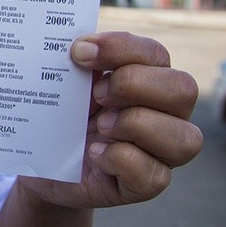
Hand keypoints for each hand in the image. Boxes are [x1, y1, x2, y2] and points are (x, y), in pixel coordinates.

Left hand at [18, 31, 203, 208]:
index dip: (120, 48)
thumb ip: (75, 61)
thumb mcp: (65, 84)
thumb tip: (69, 41)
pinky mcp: (143, 185)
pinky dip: (123, 160)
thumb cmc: (60, 115)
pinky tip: (94, 153)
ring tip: (100, 125)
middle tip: (96, 93)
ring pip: (185, 138)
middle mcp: (164, 113)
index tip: (78, 52)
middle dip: (135, 84)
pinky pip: (155, 176)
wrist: (40, 161)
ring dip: (137, 124)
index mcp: (147, 78)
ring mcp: (159, 152)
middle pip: (183, 89)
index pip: (155, 54)